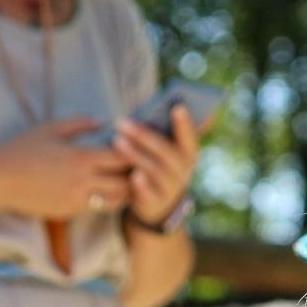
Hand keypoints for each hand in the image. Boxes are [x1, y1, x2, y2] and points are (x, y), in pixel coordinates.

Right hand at [0, 117, 131, 218]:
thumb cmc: (22, 150)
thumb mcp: (50, 130)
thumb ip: (79, 124)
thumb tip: (103, 122)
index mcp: (81, 157)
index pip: (122, 157)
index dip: (133, 154)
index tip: (136, 149)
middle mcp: (83, 180)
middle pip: (125, 181)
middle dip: (134, 175)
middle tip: (137, 169)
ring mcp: (78, 198)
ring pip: (117, 199)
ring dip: (125, 192)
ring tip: (126, 182)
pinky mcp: (71, 211)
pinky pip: (99, 208)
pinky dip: (108, 200)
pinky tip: (108, 192)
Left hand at [114, 104, 200, 229]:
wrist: (155, 202)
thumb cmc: (154, 164)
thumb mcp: (161, 149)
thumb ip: (159, 130)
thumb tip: (154, 104)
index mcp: (187, 154)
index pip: (189, 137)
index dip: (185, 124)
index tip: (177, 107)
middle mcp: (183, 171)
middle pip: (167, 152)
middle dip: (144, 136)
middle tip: (122, 122)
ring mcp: (171, 188)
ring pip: (156, 170)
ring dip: (137, 155)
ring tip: (117, 141)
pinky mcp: (157, 202)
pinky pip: (150, 193)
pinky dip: (143, 185)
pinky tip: (134, 176)